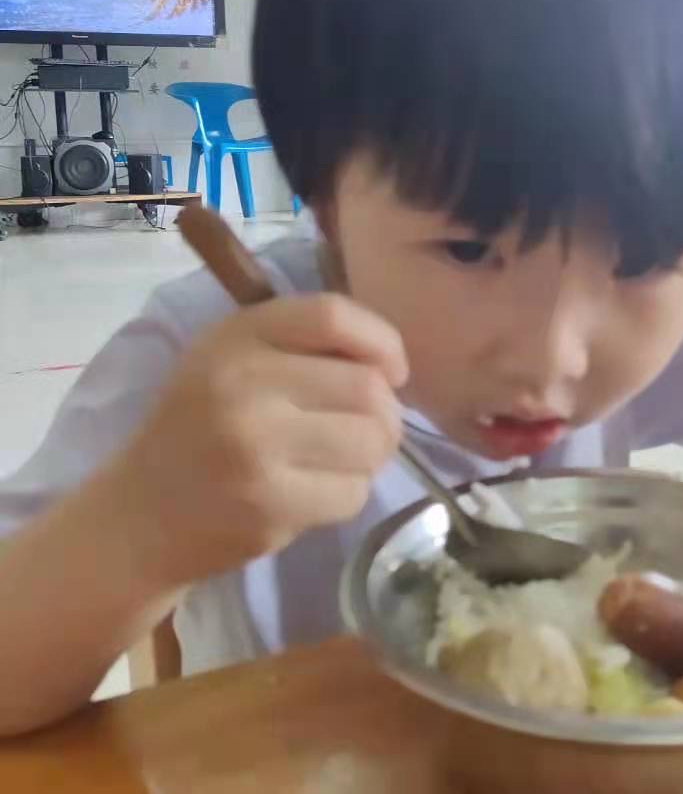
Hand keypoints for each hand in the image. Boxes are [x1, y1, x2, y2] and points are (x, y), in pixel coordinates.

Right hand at [106, 294, 407, 589]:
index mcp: (237, 337)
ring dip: (374, 452)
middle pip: (367, 386)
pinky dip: (350, 492)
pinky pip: (354, 493)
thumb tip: (391, 364)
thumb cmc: (201, 422)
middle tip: (365, 424)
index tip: (392, 369)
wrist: (139, 515)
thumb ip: (306, 342)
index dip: (383, 340)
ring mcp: (255, 450)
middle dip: (385, 409)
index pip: (333, 316)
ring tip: (344, 456)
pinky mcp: (270, 507)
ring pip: (371, 441)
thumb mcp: (235, 356)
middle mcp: (244, 386)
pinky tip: (317, 490)